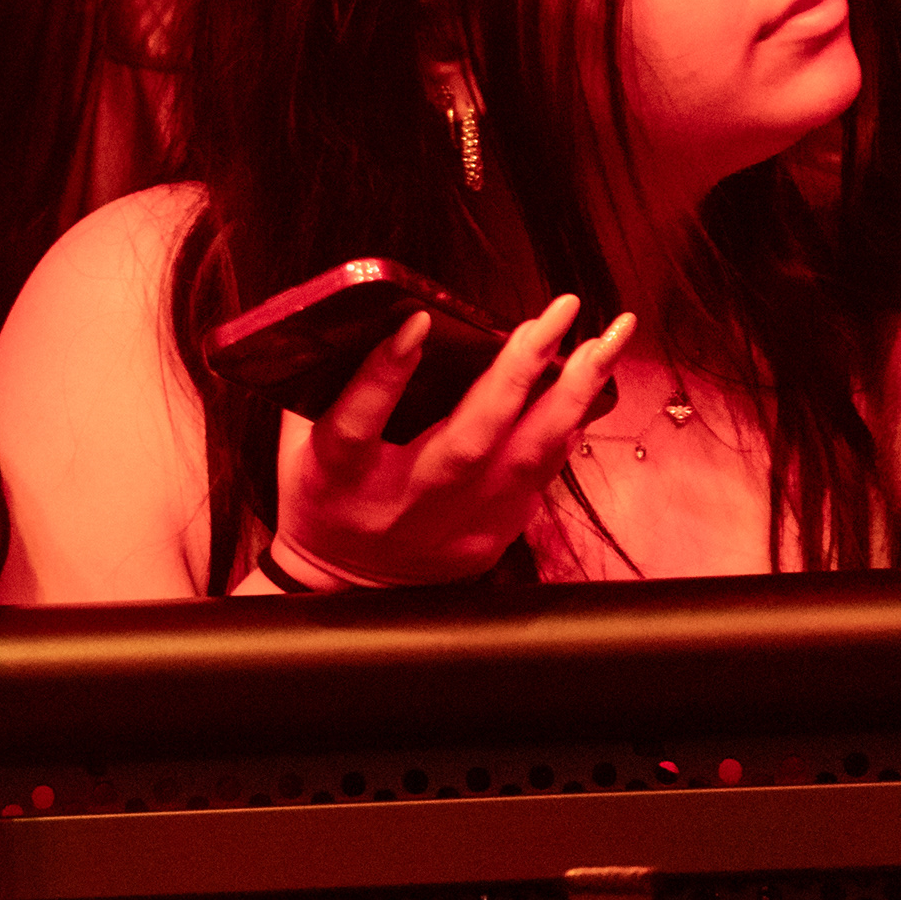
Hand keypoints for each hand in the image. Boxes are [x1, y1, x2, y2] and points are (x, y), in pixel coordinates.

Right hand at [271, 298, 639, 587]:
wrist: (343, 585)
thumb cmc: (323, 495)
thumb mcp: (300, 442)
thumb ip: (328, 386)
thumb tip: (374, 314)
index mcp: (335, 480)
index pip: (356, 425)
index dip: (383, 376)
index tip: (418, 322)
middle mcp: (398, 507)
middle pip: (464, 444)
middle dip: (516, 372)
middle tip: (554, 316)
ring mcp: (450, 531)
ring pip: (520, 464)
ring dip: (567, 398)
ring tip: (601, 346)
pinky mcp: (486, 541)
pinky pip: (536, 480)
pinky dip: (563, 430)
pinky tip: (588, 389)